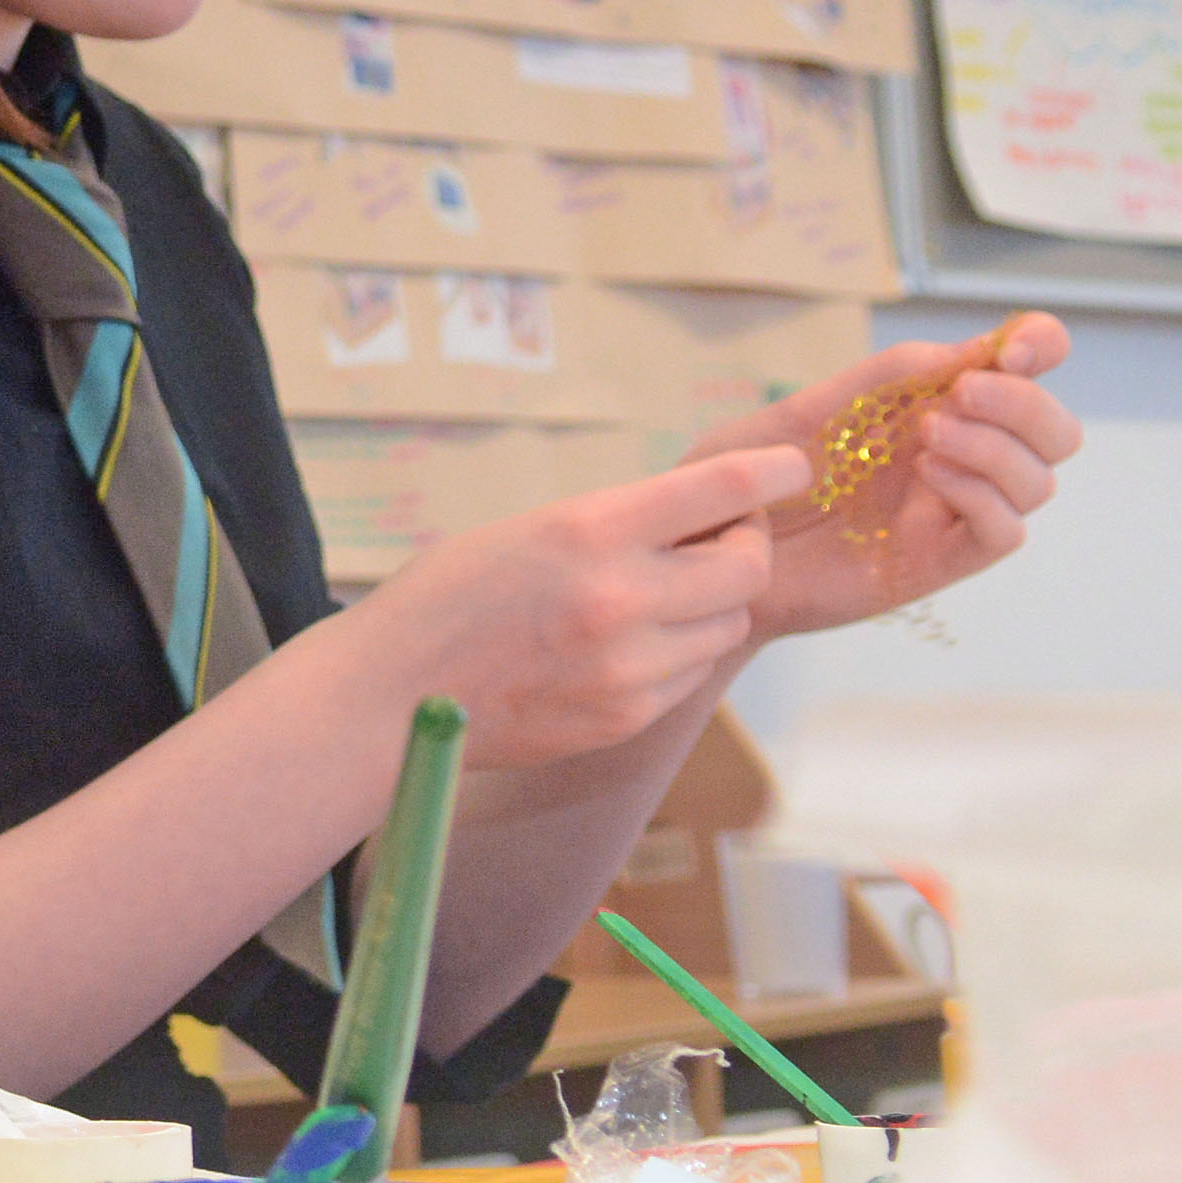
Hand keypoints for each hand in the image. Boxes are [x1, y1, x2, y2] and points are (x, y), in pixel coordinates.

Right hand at [349, 444, 805, 768]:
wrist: (388, 697)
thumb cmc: (444, 600)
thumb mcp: (527, 532)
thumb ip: (613, 528)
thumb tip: (699, 522)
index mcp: (588, 529)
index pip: (720, 488)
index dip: (772, 472)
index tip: (794, 466)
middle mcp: (621, 596)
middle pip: (746, 568)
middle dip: (744, 547)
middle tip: (719, 539)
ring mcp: (629, 666)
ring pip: (725, 625)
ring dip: (710, 605)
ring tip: (656, 597)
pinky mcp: (627, 716)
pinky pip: (690, 674)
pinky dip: (676, 654)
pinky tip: (624, 646)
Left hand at [705, 315, 1078, 638]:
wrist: (710, 552)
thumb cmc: (752, 478)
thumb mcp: (807, 410)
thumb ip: (886, 378)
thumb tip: (970, 348)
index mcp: (932, 403)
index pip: (1026, 364)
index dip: (1041, 345)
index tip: (1010, 350)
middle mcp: (957, 454)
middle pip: (1054, 430)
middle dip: (1024, 403)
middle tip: (958, 395)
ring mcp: (951, 509)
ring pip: (1038, 480)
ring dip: (996, 447)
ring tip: (926, 437)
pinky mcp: (938, 560)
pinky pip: (1003, 531)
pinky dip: (983, 496)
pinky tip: (930, 474)